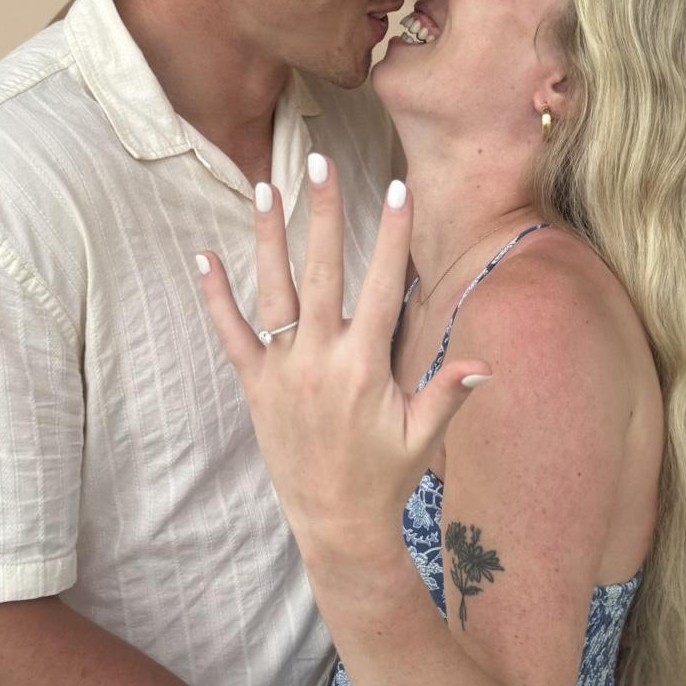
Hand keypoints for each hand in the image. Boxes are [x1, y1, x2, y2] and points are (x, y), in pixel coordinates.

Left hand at [195, 156, 490, 564]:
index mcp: (364, 366)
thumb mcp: (422, 436)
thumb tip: (483, 364)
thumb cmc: (384, 478)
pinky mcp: (256, 386)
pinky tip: (202, 256)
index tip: (397, 187)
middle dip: (324, 213)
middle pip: (323, 271)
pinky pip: (231, 334)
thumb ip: (447, 393)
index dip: (392, 234)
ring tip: (263, 187)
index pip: (381, 285)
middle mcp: (320, 359)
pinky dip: (215, 297)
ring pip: (274, 291)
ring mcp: (283, 370)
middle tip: (319, 162)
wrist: (335, 523)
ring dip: (268, 238)